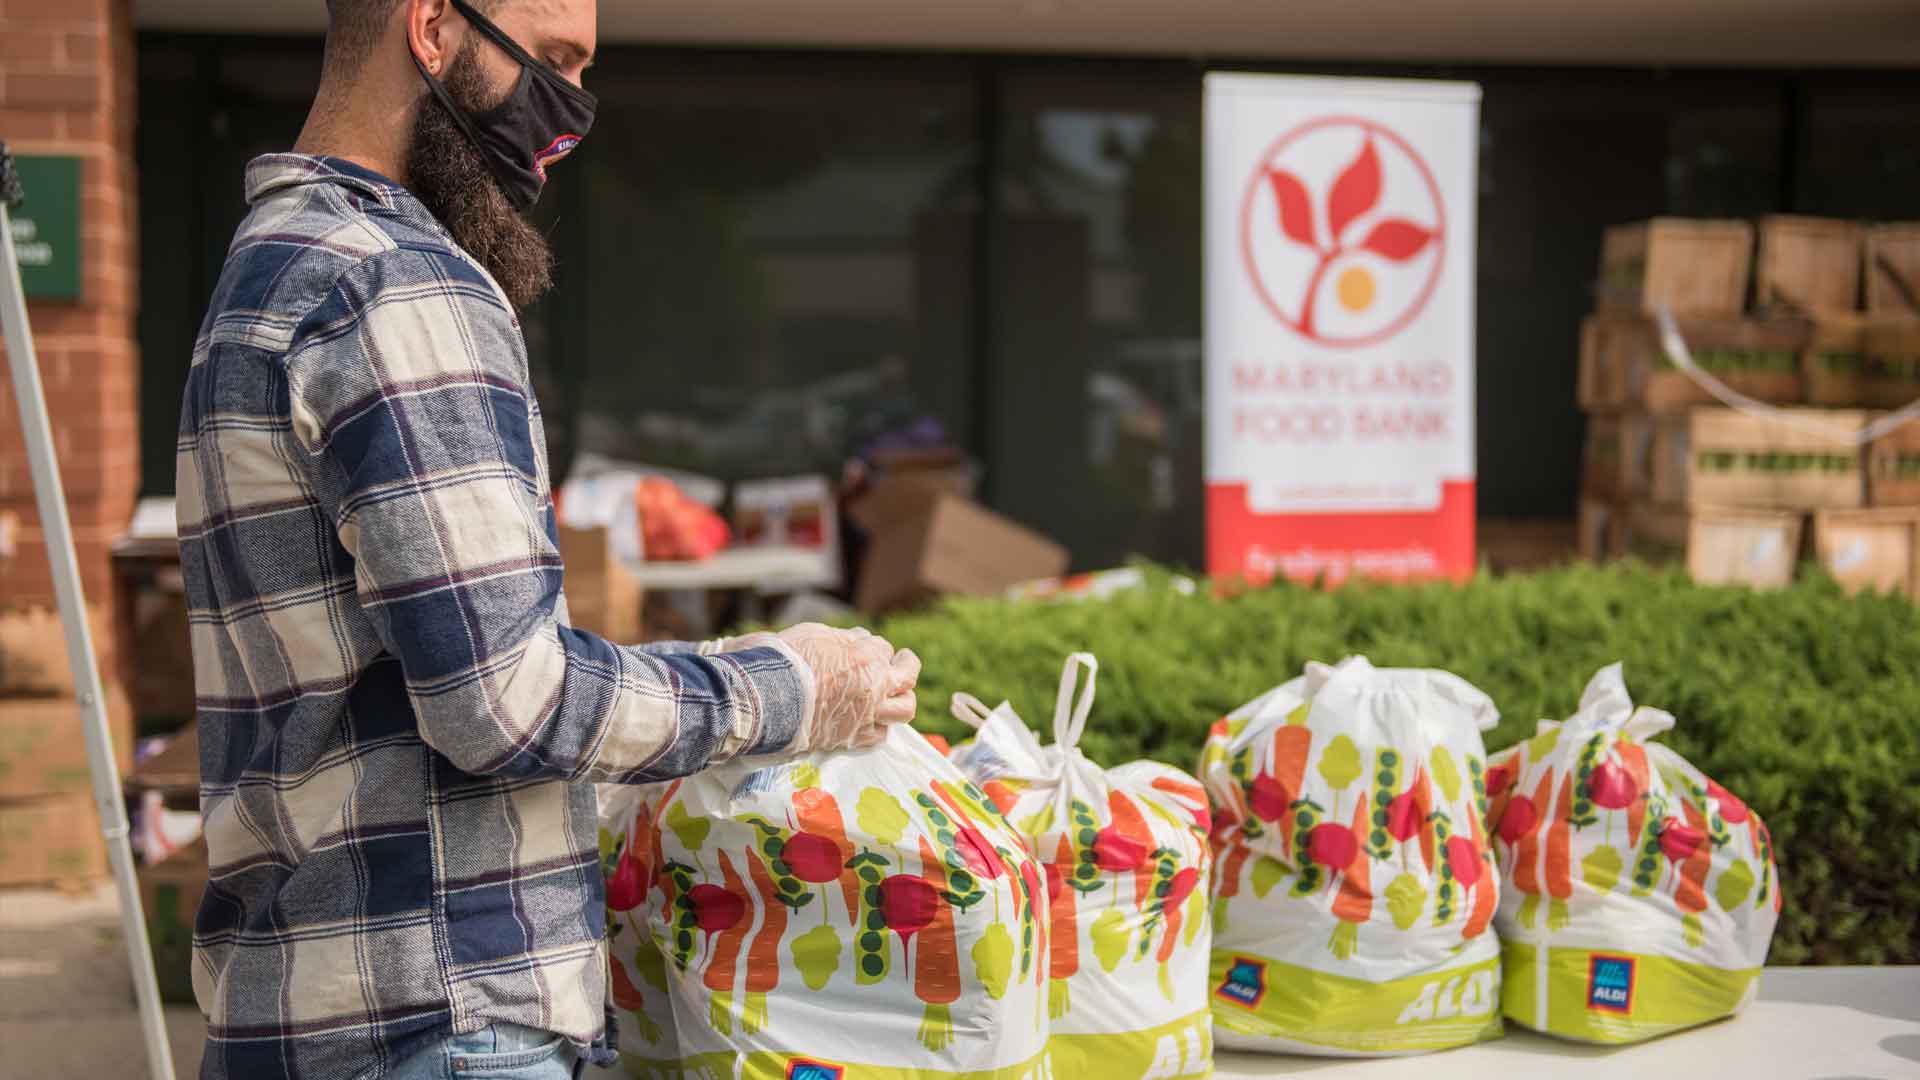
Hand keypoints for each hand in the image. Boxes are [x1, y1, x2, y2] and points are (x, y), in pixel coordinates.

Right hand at [776, 623, 919, 751]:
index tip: (864, 649)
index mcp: (865, 657)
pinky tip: (874, 718)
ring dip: (903, 698)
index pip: (883, 649)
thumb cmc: (784, 662)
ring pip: (905, 709)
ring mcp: (867, 715)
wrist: (764, 700)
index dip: (872, 648)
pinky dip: (880, 725)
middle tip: (903, 661)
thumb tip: (860, 638)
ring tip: (897, 694)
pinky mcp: (853, 738)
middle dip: (907, 666)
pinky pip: (881, 734)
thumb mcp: (815, 634)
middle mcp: (873, 687)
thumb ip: (843, 638)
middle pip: (908, 676)